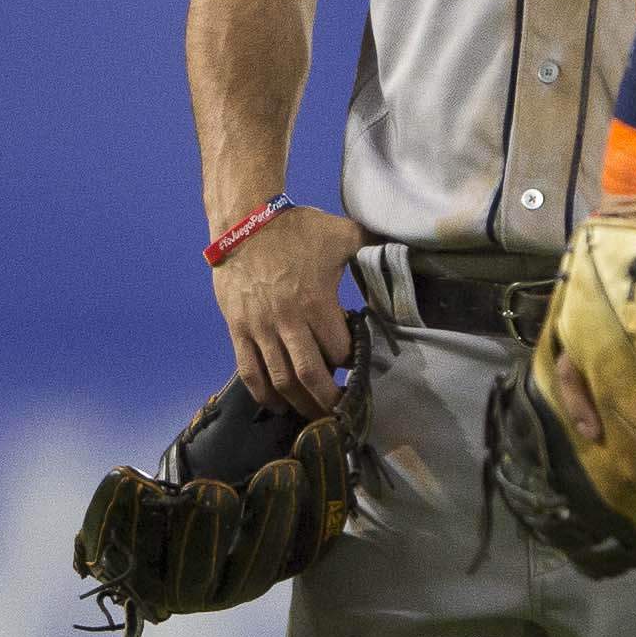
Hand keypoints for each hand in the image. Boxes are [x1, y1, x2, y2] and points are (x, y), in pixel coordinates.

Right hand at [212, 202, 361, 415]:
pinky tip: (276, 405)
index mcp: (316, 303)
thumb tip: (397, 249)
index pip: (339, 350)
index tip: (355, 365)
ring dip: (298, 403)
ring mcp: (260, 329)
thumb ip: (370, 246)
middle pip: (310, 376)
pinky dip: (263, 394)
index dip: (350, 362)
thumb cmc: (296, 228)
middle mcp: (288, 322)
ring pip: (280, 380)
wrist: (243, 222)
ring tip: (313, 414)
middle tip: (340, 411)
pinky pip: (249, 371)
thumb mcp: (341, 233)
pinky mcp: (237, 330)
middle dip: (328, 399)